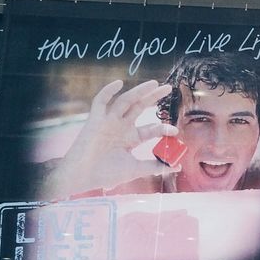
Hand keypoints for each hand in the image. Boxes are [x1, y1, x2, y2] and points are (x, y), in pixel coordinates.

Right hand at [41, 79, 179, 198]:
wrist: (83, 176)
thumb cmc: (106, 174)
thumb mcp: (136, 169)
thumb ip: (155, 166)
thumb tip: (177, 167)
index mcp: (131, 138)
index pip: (151, 128)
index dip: (163, 127)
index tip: (175, 131)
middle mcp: (121, 127)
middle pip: (140, 108)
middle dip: (153, 97)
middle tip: (168, 88)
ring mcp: (108, 122)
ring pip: (125, 101)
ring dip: (139, 91)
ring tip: (154, 83)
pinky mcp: (95, 119)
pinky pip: (100, 101)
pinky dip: (107, 91)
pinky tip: (119, 83)